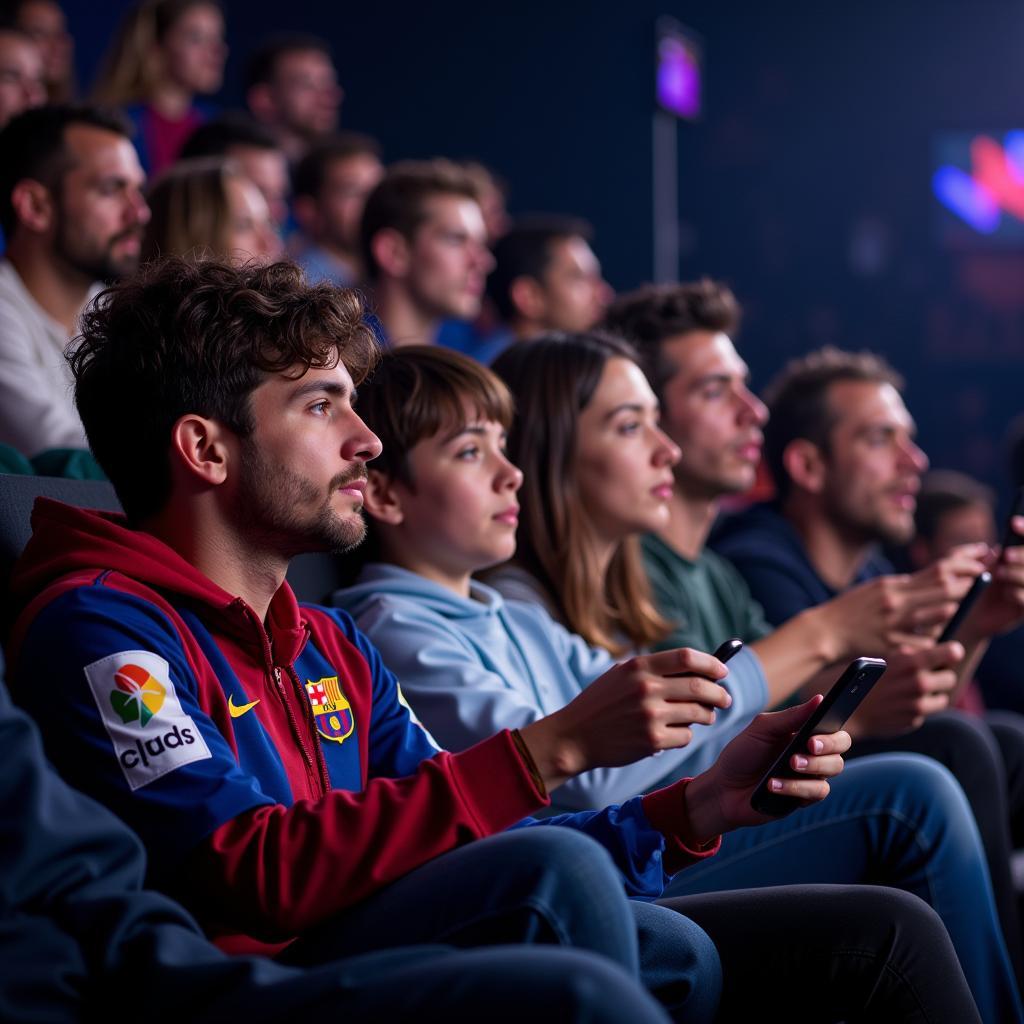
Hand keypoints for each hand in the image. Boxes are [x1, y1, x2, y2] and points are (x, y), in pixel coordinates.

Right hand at [519, 647, 732, 787]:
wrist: (574, 736)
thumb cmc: (601, 703)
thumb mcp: (622, 675)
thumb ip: (654, 669)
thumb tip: (698, 669)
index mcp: (639, 666)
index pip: (688, 658)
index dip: (712, 663)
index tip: (722, 670)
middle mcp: (646, 688)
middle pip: (701, 687)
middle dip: (719, 694)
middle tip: (725, 699)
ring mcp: (650, 715)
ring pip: (699, 714)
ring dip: (706, 716)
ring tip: (703, 717)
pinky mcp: (652, 740)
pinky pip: (686, 736)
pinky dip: (685, 735)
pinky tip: (673, 734)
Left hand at [680, 696, 850, 841]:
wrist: (725, 789)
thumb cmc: (743, 754)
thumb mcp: (761, 730)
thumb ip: (790, 716)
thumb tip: (820, 699)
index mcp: (803, 732)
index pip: (833, 726)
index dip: (831, 728)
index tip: (816, 732)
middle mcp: (812, 753)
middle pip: (841, 746)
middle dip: (828, 746)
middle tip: (809, 746)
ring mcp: (811, 775)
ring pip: (834, 768)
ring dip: (812, 766)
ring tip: (789, 764)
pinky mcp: (805, 797)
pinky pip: (817, 792)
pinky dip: (795, 787)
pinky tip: (773, 785)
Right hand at [817, 545, 987, 655]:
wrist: (825, 631)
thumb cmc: (848, 610)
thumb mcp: (872, 589)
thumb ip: (898, 586)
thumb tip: (924, 582)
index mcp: (890, 585)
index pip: (934, 572)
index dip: (960, 570)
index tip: (975, 568)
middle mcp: (895, 601)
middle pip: (943, 590)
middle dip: (965, 588)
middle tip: (975, 587)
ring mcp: (894, 623)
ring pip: (938, 615)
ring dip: (949, 613)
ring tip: (952, 612)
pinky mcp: (891, 644)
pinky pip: (924, 643)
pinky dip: (931, 641)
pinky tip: (930, 642)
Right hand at [846, 641, 962, 738]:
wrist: (846, 709)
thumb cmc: (860, 680)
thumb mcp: (882, 658)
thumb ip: (906, 656)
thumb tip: (927, 652)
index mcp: (911, 661)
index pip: (952, 652)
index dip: (951, 653)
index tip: (949, 653)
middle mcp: (919, 683)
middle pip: (950, 678)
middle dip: (940, 677)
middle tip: (926, 676)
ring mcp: (918, 704)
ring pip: (942, 698)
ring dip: (932, 695)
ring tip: (913, 691)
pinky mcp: (914, 720)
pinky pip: (925, 712)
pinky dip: (917, 708)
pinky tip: (899, 704)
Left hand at [960, 522, 1023, 640]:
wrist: (967, 617)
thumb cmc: (965, 589)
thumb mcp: (964, 568)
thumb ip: (976, 557)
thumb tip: (994, 550)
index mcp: (1015, 559)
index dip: (1023, 529)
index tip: (1012, 523)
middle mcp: (1022, 571)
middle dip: (1022, 554)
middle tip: (1006, 557)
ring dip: (1016, 573)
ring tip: (999, 576)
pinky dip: (1016, 593)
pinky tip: (1006, 595)